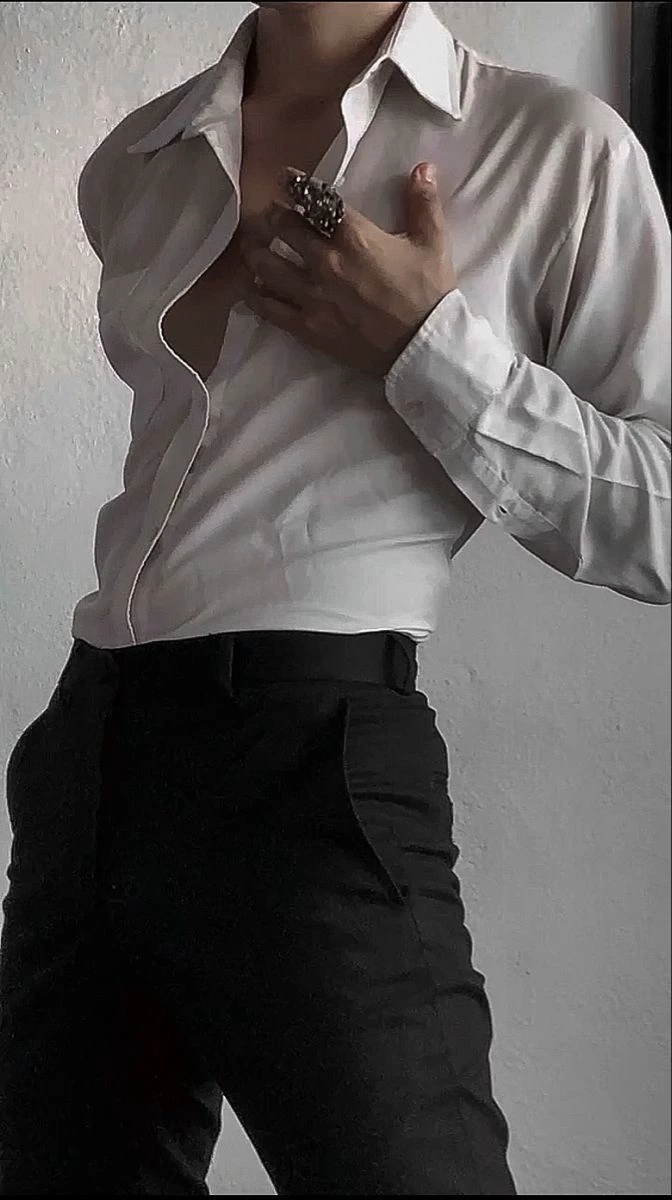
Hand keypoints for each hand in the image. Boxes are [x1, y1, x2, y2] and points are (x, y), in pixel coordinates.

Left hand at [239, 163, 456, 377]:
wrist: (423, 348)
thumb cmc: (428, 294)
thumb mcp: (433, 244)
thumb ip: (423, 203)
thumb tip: (423, 167)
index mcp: (354, 237)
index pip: (316, 201)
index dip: (296, 186)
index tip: (284, 178)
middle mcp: (326, 262)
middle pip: (285, 229)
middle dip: (273, 217)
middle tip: (267, 214)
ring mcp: (313, 296)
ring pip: (269, 267)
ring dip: (256, 253)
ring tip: (251, 247)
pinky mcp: (308, 327)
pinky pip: (271, 309)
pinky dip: (256, 297)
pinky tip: (251, 291)